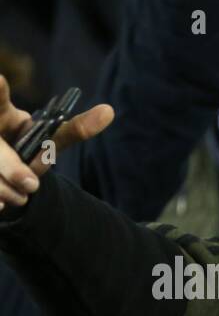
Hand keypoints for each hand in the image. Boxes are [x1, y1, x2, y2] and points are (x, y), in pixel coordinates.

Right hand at [0, 75, 112, 210]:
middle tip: (31, 185)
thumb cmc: (25, 150)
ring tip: (20, 197)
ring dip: (4, 190)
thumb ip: (75, 129)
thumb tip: (110, 110)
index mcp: (1, 114)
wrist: (5, 177)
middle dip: (10, 168)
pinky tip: (1, 205)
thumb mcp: (47, 140)